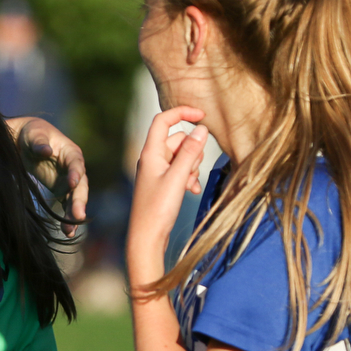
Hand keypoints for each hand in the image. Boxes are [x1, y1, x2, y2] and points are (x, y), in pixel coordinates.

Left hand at [12, 117, 88, 234]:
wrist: (25, 141)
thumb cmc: (31, 134)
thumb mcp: (34, 135)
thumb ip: (39, 142)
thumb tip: (46, 151)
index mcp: (70, 152)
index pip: (76, 163)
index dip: (75, 173)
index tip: (72, 183)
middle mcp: (74, 168)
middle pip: (80, 186)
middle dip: (79, 201)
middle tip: (78, 215)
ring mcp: (68, 181)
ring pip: (75, 199)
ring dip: (73, 214)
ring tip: (70, 230)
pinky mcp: (61, 191)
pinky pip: (66, 205)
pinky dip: (67, 218)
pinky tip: (67, 232)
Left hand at [127, 107, 207, 289]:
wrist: (147, 237)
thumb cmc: (158, 210)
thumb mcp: (177, 178)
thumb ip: (190, 153)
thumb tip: (201, 128)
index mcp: (150, 153)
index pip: (163, 120)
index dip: (182, 112)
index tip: (202, 115)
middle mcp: (152, 159)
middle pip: (178, 139)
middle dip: (192, 151)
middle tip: (190, 172)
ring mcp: (157, 171)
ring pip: (183, 155)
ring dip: (192, 166)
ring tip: (188, 184)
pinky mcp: (163, 182)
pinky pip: (181, 170)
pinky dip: (189, 177)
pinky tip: (192, 190)